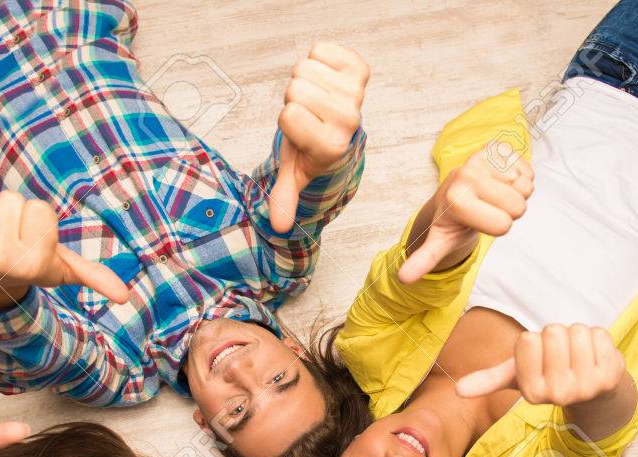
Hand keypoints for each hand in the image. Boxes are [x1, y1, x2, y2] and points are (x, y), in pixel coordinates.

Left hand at [0, 190, 130, 310]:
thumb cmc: (25, 266)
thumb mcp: (60, 270)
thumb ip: (93, 276)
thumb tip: (125, 297)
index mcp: (32, 264)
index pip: (40, 209)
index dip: (37, 222)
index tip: (30, 242)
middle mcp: (0, 260)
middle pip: (11, 199)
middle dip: (11, 214)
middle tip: (6, 239)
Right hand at [267, 43, 369, 232]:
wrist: (342, 130)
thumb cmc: (313, 148)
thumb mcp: (296, 173)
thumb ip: (286, 196)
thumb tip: (278, 226)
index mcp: (332, 145)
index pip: (288, 116)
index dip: (287, 121)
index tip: (301, 131)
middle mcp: (349, 120)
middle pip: (295, 89)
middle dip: (294, 98)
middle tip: (309, 113)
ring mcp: (357, 93)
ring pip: (305, 67)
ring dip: (305, 80)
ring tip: (317, 99)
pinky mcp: (359, 69)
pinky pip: (320, 49)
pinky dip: (318, 60)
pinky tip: (326, 80)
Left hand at [397, 148, 533, 282]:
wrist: (457, 191)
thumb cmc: (452, 220)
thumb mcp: (438, 242)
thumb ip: (423, 259)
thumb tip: (403, 278)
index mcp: (456, 199)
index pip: (503, 226)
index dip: (496, 227)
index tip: (478, 220)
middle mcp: (468, 173)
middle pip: (518, 206)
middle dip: (508, 212)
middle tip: (488, 207)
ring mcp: (484, 157)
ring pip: (526, 188)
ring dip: (515, 195)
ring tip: (492, 195)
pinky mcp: (499, 146)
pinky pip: (529, 171)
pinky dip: (521, 179)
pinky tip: (501, 182)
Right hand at [456, 324, 625, 406]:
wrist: (596, 391)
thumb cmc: (551, 374)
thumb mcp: (519, 376)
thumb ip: (490, 379)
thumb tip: (457, 391)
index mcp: (531, 392)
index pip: (527, 339)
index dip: (535, 341)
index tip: (541, 358)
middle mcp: (558, 394)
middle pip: (552, 332)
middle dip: (558, 336)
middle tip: (563, 355)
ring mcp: (586, 387)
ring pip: (577, 331)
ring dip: (579, 336)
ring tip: (580, 355)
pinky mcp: (611, 377)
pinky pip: (599, 335)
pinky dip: (598, 338)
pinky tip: (597, 355)